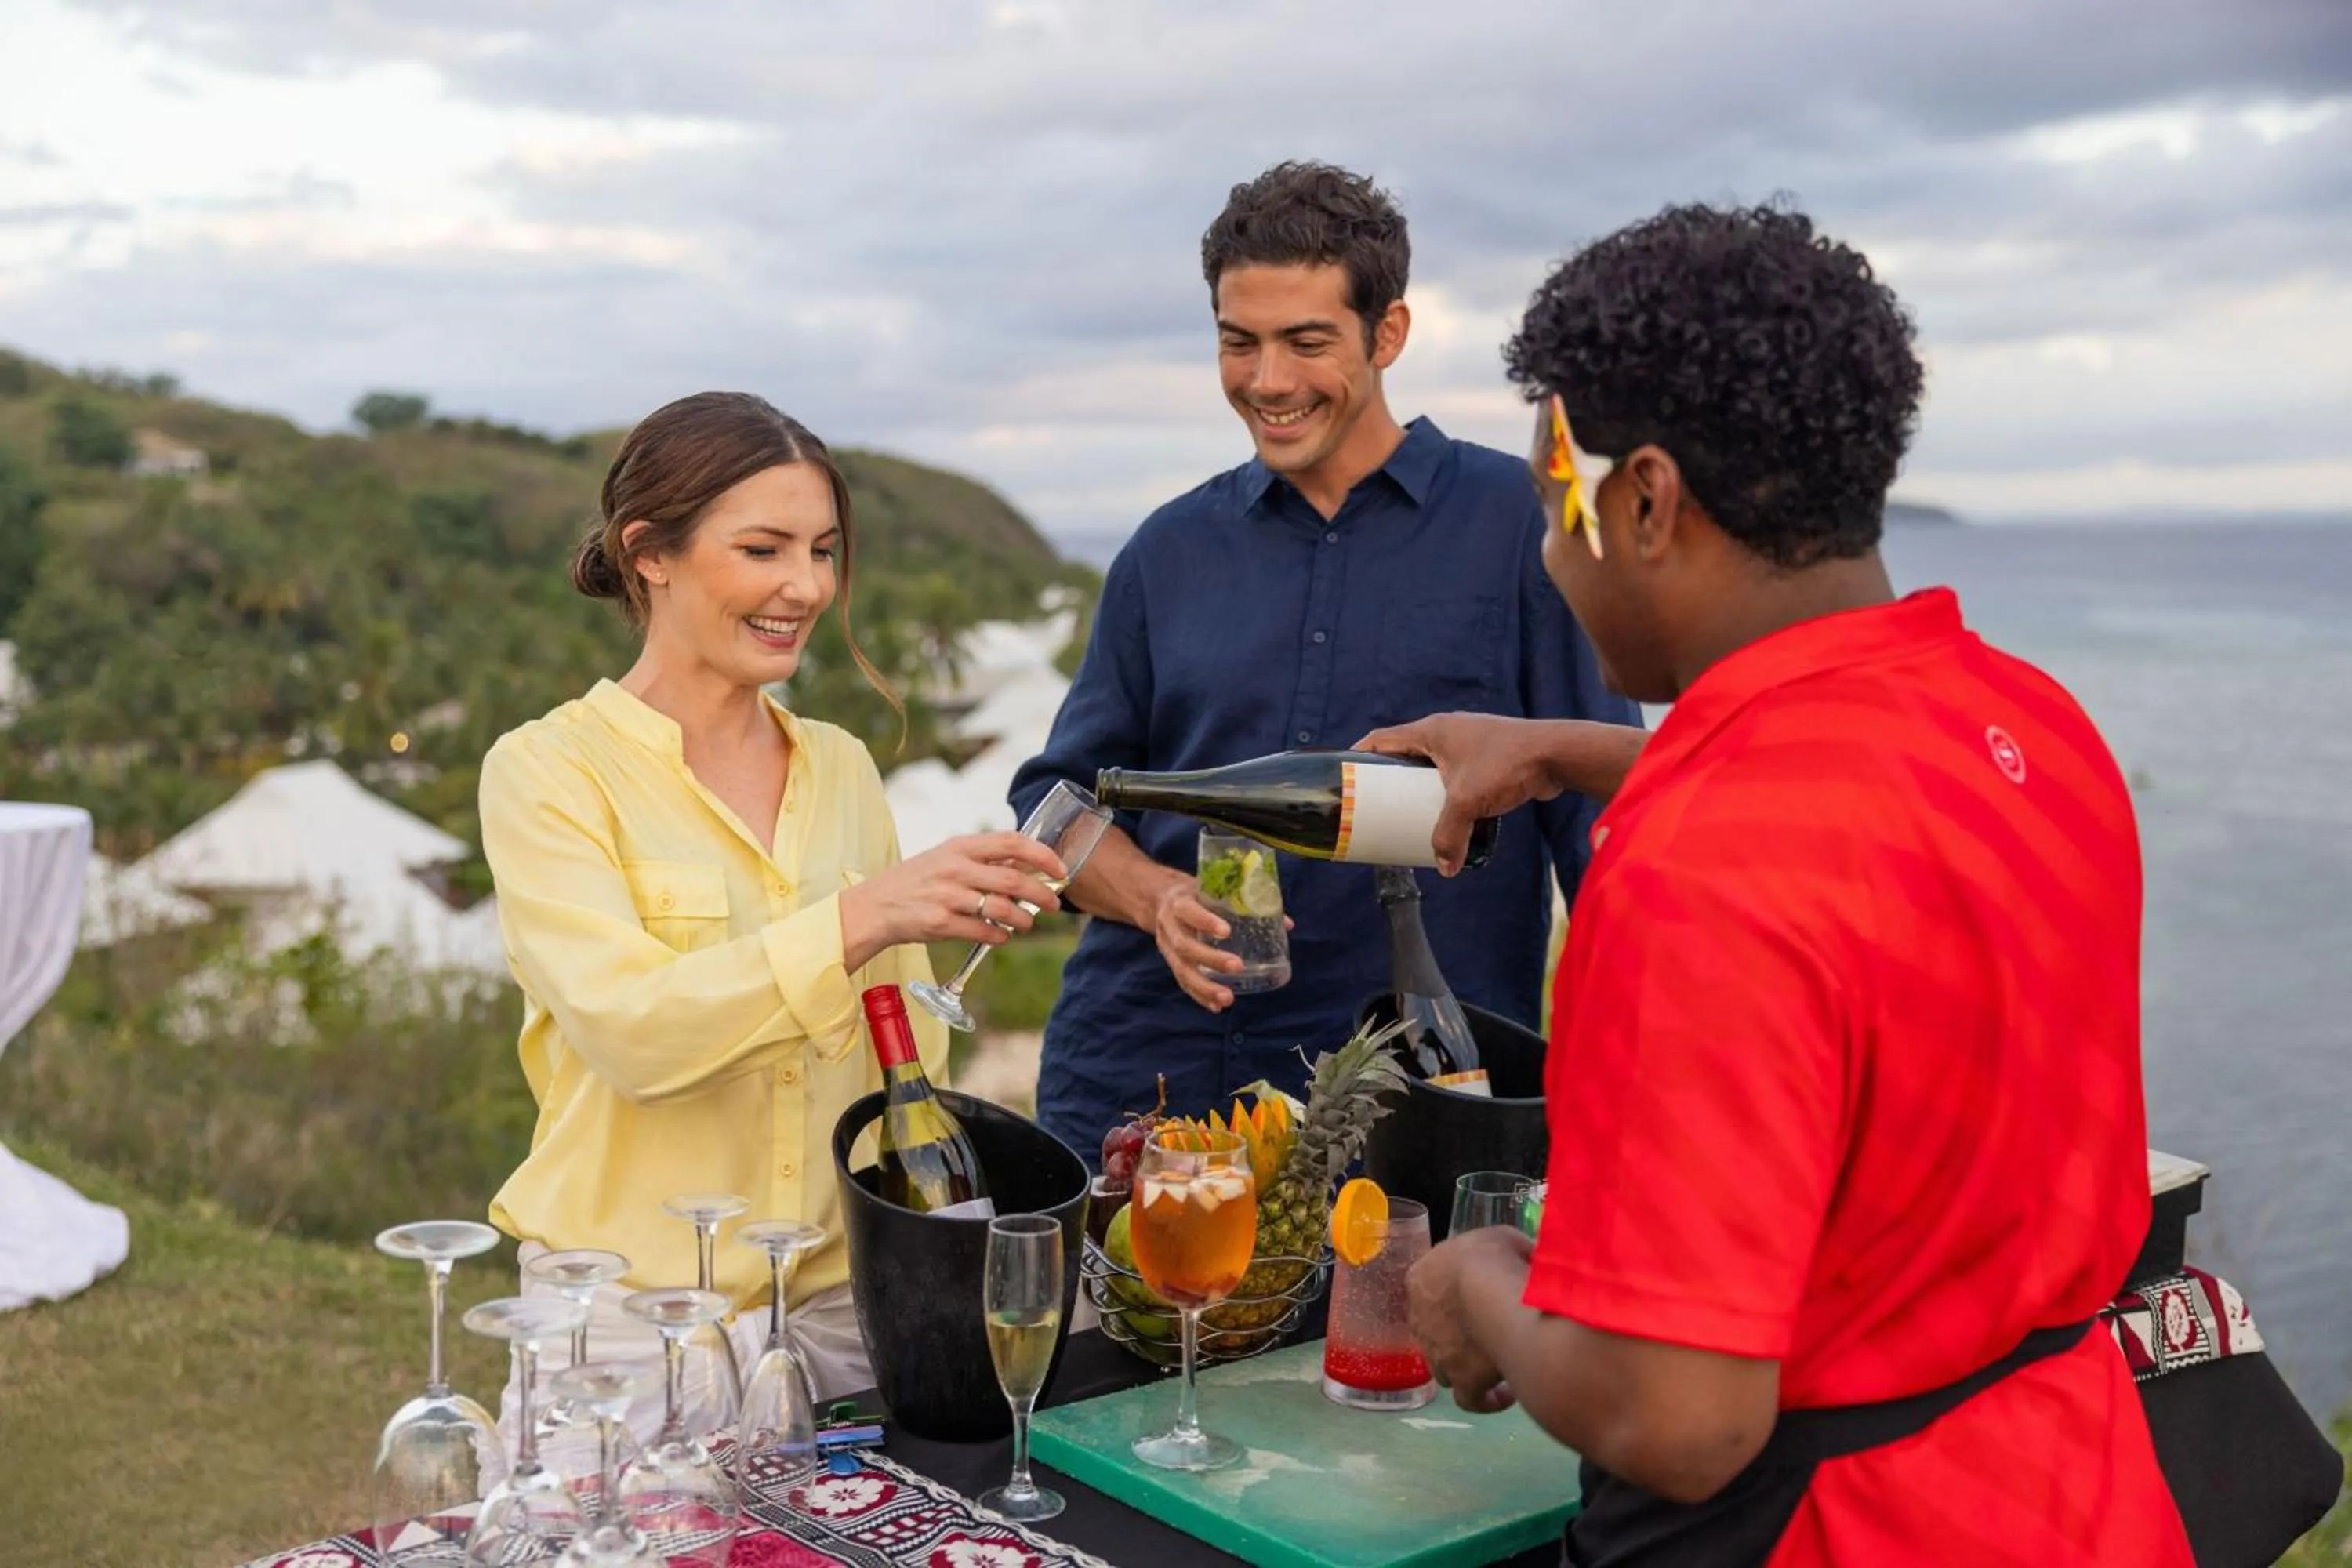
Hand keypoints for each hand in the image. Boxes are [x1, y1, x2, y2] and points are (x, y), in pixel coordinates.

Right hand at [839, 832, 1066, 970]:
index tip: (1061, 869)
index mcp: (960, 846)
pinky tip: (1002, 936)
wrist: (875, 907)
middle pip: (1015, 878)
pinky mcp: (941, 923)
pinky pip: (984, 931)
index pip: (1012, 842)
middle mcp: (955, 868)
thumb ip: (982, 860)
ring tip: (1027, 923)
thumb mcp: (946, 858)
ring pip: (1003, 908)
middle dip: (1043, 894)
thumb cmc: (916, 881)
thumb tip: (1028, 866)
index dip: (1043, 855)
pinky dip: (1000, 936)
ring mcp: (948, 896)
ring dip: (1023, 919)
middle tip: (1053, 905)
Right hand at [1151, 874, 1244, 1013]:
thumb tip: (1286, 923)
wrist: (1156, 900)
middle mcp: (1170, 926)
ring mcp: (1168, 947)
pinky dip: (1199, 996)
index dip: (1205, 921)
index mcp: (1179, 903)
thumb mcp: (1211, 889)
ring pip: (1182, 970)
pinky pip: (1183, 982)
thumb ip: (1244, 903)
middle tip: (1237, 966)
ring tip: (1227, 999)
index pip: (1189, 912)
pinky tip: (1216, 1006)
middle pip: (1186, 946)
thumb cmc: (1194, 894)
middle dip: (1211, 959)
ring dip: (1205, 987)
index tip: (1227, 931)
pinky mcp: (1171, 962)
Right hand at [1354, 713, 1563, 875]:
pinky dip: (1446, 792)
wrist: (1557, 755)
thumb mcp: (1467, 802)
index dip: (1359, 757)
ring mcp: (1468, 743)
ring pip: (1432, 766)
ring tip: (1408, 814)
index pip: (1381, 739)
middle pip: (1404, 754)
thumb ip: (1449, 835)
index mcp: (1431, 730)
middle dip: (1388, 779)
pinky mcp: (1488, 756)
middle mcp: (1447, 732)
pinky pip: (1456, 774)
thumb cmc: (1507, 766)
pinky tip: (1449, 813)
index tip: (1345, 778)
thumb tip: (1445, 868)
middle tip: (1375, 806)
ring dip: (1419, 788)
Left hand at [1408, 1226, 1533, 1413]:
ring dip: (1469, 1368)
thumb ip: (1504, 1254)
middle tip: (1490, 1333)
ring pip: (1447, 1368)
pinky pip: (1470, 1399)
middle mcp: (1419, 1319)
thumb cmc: (1492, 1258)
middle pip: (1437, 1331)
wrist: (1493, 1292)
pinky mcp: (1460, 1381)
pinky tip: (1507, 1394)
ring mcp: (1436, 1354)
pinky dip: (1486, 1399)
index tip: (1483, 1300)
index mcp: (1420, 1279)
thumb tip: (1525, 1262)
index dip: (1458, 1297)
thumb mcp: (1502, 1239)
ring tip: (1499, 1364)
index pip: (1432, 1291)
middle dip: (1461, 1334)